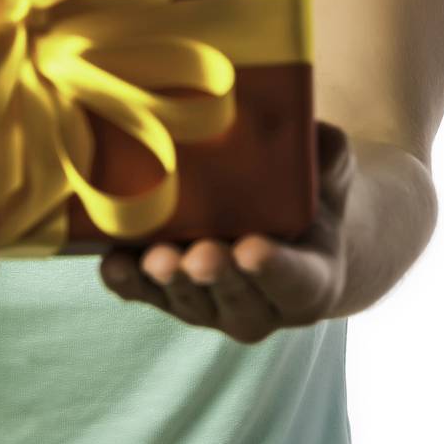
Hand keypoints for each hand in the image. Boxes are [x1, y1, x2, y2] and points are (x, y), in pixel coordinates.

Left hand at [98, 121, 354, 343]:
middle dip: (215, 275)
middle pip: (237, 299)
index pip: (295, 281)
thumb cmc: (308, 193)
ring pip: (189, 302)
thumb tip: (316, 137)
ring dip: (169, 282)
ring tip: (156, 257)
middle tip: (199, 254)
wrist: (280, 225)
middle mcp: (261, 306)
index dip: (273, 269)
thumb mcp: (330, 172)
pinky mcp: (168, 296)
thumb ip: (329, 159)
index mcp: (310, 280)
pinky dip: (128, 281)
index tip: (252, 249)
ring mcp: (212, 306)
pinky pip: (144, 296)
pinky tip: (113, 261)